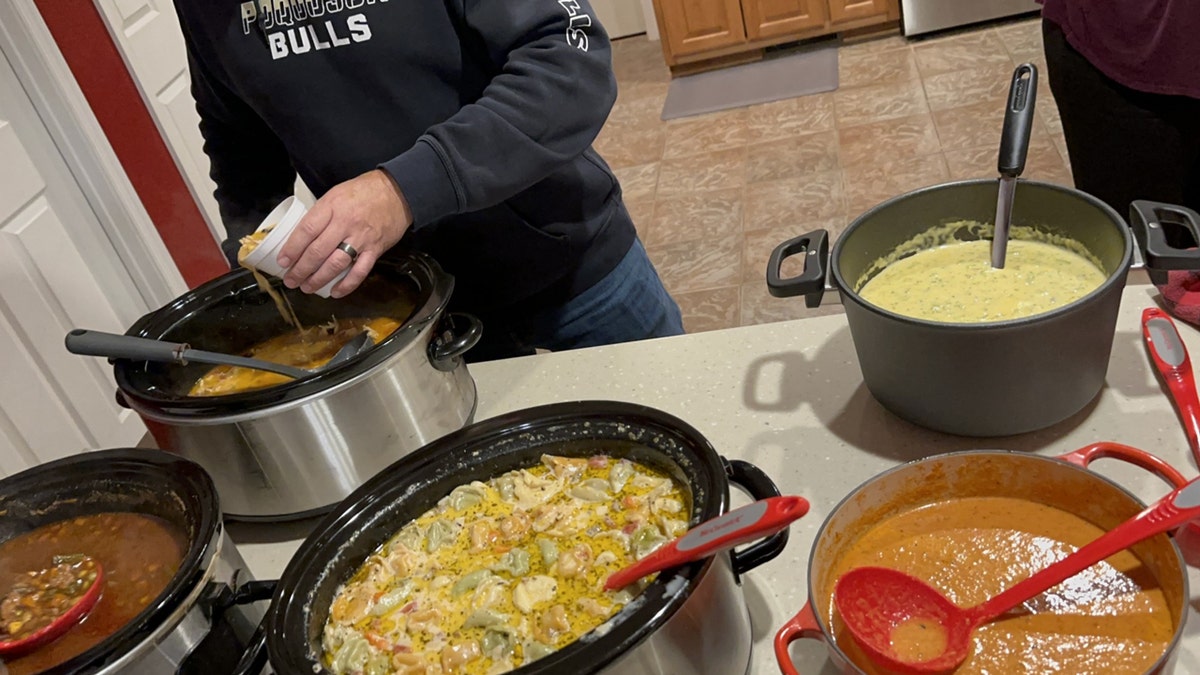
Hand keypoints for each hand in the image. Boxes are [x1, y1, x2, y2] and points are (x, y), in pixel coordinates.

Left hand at [277, 169, 412, 297]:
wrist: (397, 192)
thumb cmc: (364, 191)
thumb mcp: (336, 193)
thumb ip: (321, 214)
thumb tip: (302, 236)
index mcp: (332, 207)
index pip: (307, 230)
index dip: (292, 248)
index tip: (283, 261)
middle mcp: (345, 223)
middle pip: (318, 251)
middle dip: (301, 269)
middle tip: (291, 280)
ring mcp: (361, 238)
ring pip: (336, 264)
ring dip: (319, 279)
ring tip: (307, 287)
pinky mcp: (375, 249)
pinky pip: (359, 271)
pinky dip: (347, 285)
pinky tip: (335, 292)